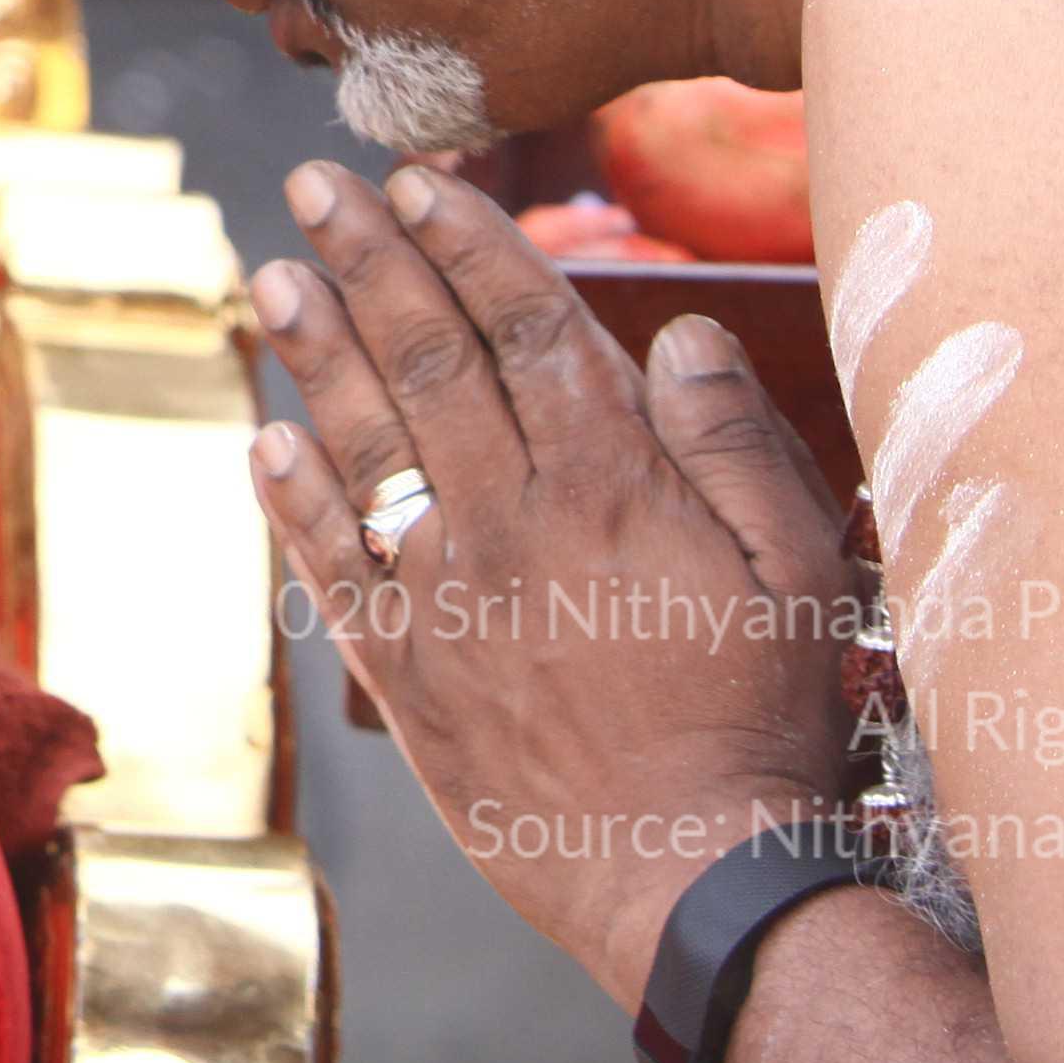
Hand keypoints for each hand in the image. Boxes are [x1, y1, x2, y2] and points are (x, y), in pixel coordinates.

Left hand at [248, 162, 863, 1009]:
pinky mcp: (405, 673)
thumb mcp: (799, 576)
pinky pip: (329, 566)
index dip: (467, 244)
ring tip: (270, 273)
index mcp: (611, 486)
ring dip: (312, 352)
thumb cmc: (763, 727)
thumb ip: (736, 446)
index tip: (418, 180)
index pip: (524, 328)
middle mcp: (511, 522)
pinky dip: (292, 500)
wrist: (695, 882)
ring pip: (364, 444)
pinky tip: (264, 440)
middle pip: (426, 361)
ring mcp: (446, 597)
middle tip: (315, 183)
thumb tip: (680, 333)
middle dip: (367, 260)